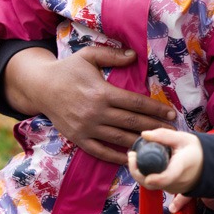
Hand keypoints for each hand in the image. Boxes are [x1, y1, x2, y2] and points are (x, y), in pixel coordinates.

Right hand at [4, 46, 176, 164]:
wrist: (40, 87)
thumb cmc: (68, 69)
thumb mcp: (89, 55)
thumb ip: (113, 55)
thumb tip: (135, 55)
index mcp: (102, 92)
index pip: (135, 103)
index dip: (155, 109)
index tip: (171, 113)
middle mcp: (96, 112)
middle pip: (132, 122)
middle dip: (154, 127)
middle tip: (173, 131)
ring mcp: (87, 128)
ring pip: (119, 138)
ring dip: (140, 142)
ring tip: (158, 145)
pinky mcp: (78, 138)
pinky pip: (100, 151)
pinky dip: (116, 157)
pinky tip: (131, 158)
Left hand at [128, 128, 203, 194]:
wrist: (207, 165)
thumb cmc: (195, 150)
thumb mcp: (183, 138)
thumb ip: (164, 135)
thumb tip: (144, 134)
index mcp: (182, 167)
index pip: (169, 176)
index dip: (158, 179)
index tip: (148, 177)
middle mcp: (176, 182)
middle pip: (153, 183)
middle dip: (137, 170)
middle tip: (131, 155)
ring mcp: (172, 188)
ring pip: (150, 185)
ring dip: (140, 171)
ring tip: (134, 156)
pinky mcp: (168, 190)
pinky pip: (153, 185)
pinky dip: (145, 174)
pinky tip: (141, 163)